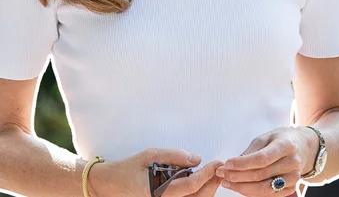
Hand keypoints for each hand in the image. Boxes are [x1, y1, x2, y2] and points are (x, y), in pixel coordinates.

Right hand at [89, 148, 222, 196]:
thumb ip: (173, 156)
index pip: (190, 185)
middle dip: (212, 184)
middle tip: (220, 169)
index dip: (207, 174)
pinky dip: (197, 193)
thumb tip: (196, 159)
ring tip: (214, 174)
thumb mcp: (149, 155)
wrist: (108, 185)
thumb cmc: (127, 169)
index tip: (217, 163)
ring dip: (207, 190)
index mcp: (159, 192)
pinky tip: (203, 182)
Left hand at [216, 126, 318, 195]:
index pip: (262, 158)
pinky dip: (251, 193)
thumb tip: (231, 165)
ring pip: (263, 188)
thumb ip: (251, 151)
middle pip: (260, 175)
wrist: (304, 147)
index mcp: (286, 145)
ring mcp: (294, 177)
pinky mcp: (291, 187)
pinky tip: (239, 186)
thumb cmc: (282, 140)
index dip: (242, 163)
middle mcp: (293, 162)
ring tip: (227, 182)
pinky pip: (268, 195)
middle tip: (221, 173)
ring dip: (241, 187)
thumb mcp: (267, 137)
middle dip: (236, 175)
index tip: (226, 164)